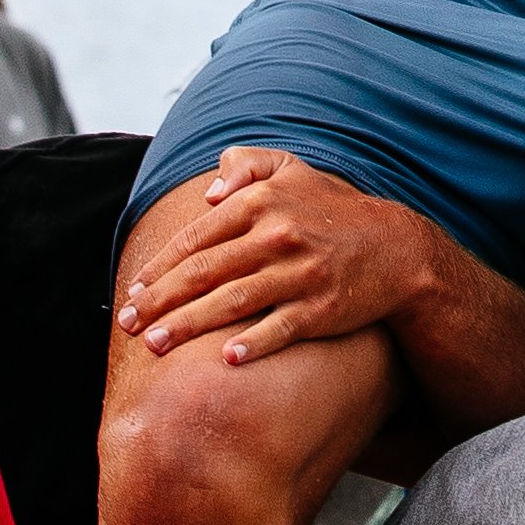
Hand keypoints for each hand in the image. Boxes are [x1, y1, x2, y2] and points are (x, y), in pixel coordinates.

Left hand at [117, 147, 441, 364]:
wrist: (396, 249)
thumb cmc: (334, 211)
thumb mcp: (295, 171)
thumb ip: (249, 165)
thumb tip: (210, 192)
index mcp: (265, 202)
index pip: (199, 236)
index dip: (162, 265)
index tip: (135, 289)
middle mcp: (278, 235)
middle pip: (206, 271)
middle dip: (160, 300)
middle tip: (128, 324)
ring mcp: (300, 274)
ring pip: (232, 302)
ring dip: (188, 325)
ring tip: (154, 345)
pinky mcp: (320, 308)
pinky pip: (279, 328)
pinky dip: (253, 343)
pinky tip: (226, 359)